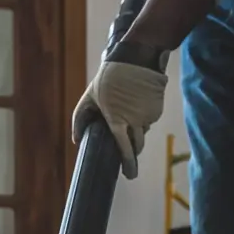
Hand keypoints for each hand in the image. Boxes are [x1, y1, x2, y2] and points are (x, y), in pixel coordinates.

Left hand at [71, 59, 167, 178]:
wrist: (137, 58)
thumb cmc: (110, 77)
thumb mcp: (90, 95)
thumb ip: (80, 118)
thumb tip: (76, 140)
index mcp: (117, 119)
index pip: (124, 148)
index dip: (128, 163)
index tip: (129, 175)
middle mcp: (135, 120)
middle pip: (137, 145)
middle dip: (133, 152)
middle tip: (130, 155)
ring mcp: (148, 115)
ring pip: (143, 132)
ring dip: (137, 131)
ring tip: (129, 114)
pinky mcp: (158, 108)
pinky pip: (150, 120)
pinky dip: (144, 118)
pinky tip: (138, 104)